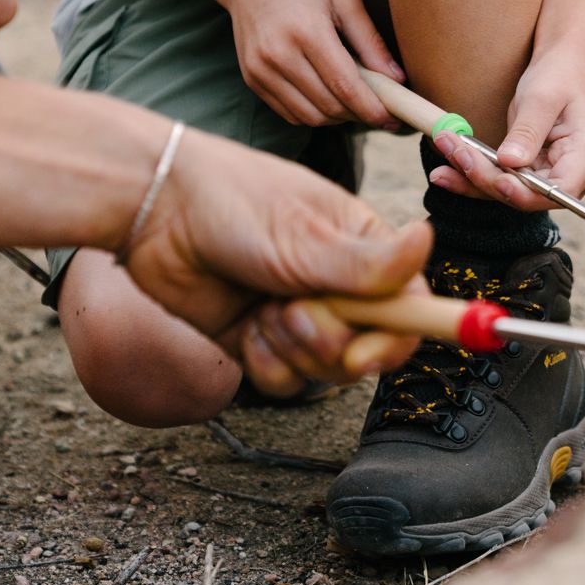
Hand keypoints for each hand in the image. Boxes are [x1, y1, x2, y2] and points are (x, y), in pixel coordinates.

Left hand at [122, 126, 425, 398]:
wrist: (155, 211)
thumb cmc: (233, 203)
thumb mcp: (304, 236)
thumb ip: (368, 262)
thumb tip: (429, 240)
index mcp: (363, 247)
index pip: (409, 305)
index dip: (397, 337)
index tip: (365, 354)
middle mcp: (338, 284)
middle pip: (369, 348)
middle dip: (329, 342)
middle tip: (293, 312)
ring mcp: (299, 315)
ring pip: (324, 371)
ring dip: (293, 348)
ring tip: (264, 308)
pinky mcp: (261, 340)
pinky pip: (283, 381)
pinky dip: (264, 361)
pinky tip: (244, 324)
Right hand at [219, 0, 402, 128]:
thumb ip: (370, 41)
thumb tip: (397, 80)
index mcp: (307, 31)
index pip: (344, 86)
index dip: (371, 109)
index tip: (392, 119)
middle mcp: (279, 55)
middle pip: (328, 106)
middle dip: (359, 115)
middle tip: (379, 109)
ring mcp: (261, 69)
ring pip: (309, 117)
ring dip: (337, 118)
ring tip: (354, 103)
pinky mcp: (251, 78)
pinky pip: (288, 113)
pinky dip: (313, 114)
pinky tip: (327, 98)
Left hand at [429, 49, 584, 210]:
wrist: (560, 67)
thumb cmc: (558, 77)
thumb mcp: (542, 98)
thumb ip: (528, 132)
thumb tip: (510, 162)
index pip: (560, 191)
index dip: (526, 193)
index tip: (497, 179)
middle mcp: (573, 175)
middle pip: (527, 194)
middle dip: (487, 177)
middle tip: (455, 151)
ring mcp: (551, 177)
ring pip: (508, 191)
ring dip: (472, 175)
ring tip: (445, 150)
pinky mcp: (530, 174)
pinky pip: (500, 181)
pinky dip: (472, 173)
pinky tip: (444, 169)